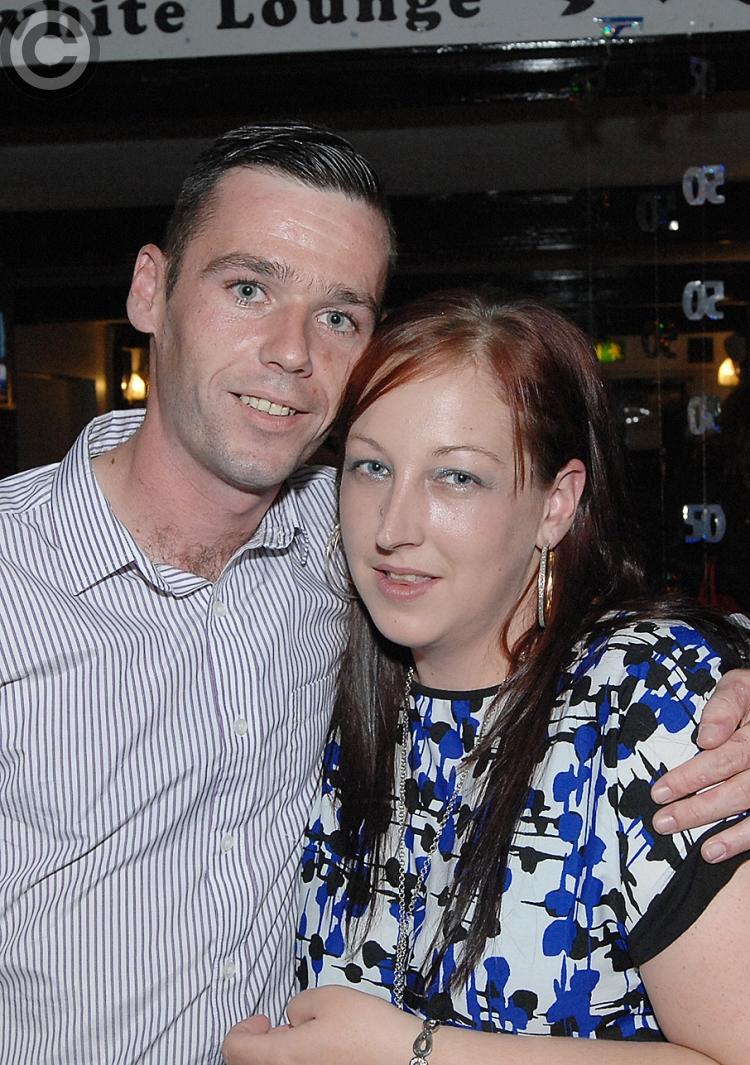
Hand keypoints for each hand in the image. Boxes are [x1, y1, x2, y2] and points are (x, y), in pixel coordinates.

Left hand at [222, 987, 416, 1064]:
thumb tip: (292, 1019)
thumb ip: (297, 1005)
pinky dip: (300, 1063)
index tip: (262, 1019)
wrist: (405, 1058)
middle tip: (284, 1027)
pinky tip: (323, 1052)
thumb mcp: (326, 997)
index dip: (242, 1029)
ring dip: (282, 1053)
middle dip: (261, 1043)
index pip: (233, 1050)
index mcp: (283, 1057)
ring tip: (310, 1037)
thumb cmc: (368, 1031)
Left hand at [651, 668, 749, 861]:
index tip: (660, 791)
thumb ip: (724, 707)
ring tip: (704, 850)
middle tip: (662, 821)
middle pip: (738, 791)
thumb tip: (706, 738)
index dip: (691, 776)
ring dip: (730, 835)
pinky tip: (726, 854)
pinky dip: (745, 842)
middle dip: (699, 810)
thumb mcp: (741, 687)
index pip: (724, 758)